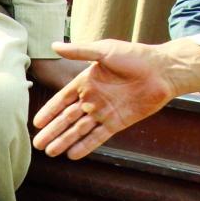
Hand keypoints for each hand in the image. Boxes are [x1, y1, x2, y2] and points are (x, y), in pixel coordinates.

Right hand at [32, 39, 199, 159]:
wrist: (163, 70)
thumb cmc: (135, 56)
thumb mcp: (105, 50)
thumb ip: (80, 51)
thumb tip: (54, 45)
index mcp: (86, 82)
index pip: (62, 100)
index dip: (49, 112)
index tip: (36, 123)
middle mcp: (93, 99)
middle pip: (67, 119)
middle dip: (52, 131)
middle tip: (37, 144)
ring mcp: (104, 112)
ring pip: (79, 130)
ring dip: (65, 141)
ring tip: (50, 153)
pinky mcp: (117, 123)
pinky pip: (98, 137)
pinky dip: (85, 146)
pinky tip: (72, 155)